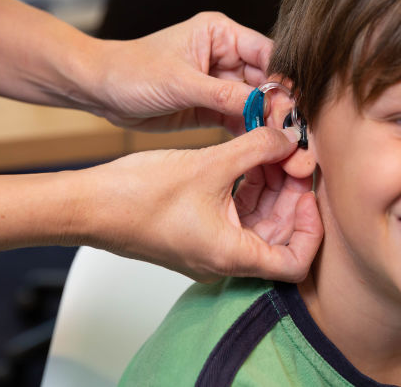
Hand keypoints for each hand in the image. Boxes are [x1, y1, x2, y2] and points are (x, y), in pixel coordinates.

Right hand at [88, 127, 322, 281]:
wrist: (89, 205)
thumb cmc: (136, 197)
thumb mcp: (208, 164)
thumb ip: (256, 148)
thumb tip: (288, 137)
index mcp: (231, 255)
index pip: (295, 264)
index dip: (312, 229)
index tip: (308, 194)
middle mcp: (224, 259)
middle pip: (280, 236)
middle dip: (291, 195)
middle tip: (294, 158)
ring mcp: (212, 246)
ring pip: (259, 221)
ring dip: (271, 187)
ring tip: (273, 150)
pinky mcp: (200, 231)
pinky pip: (237, 213)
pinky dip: (249, 187)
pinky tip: (250, 156)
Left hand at [91, 12, 270, 133]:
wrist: (99, 91)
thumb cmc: (132, 71)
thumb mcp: (180, 82)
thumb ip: (224, 94)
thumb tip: (264, 105)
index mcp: (220, 34)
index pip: (265, 53)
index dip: (281, 78)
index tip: (292, 104)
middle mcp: (224, 56)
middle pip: (265, 80)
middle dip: (276, 105)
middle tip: (287, 130)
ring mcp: (218, 83)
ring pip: (255, 102)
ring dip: (265, 121)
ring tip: (278, 143)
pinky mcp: (211, 106)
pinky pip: (238, 118)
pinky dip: (248, 132)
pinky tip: (258, 146)